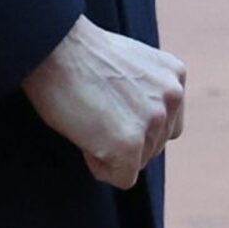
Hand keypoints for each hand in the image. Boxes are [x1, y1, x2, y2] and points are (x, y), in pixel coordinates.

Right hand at [22, 14, 186, 189]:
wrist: (54, 49)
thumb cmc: (80, 56)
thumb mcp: (131, 66)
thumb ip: (148, 92)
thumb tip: (142, 122)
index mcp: (174, 75)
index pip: (167, 123)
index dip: (135, 124)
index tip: (109, 106)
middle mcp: (173, 96)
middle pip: (155, 144)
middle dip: (125, 139)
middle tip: (94, 112)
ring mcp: (154, 121)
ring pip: (139, 162)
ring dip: (113, 151)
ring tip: (89, 120)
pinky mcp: (130, 145)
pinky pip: (122, 178)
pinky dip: (100, 167)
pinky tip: (84, 139)